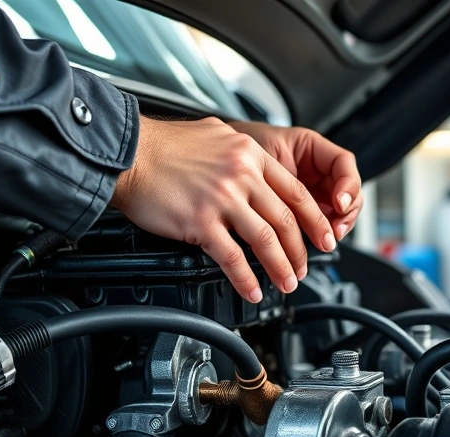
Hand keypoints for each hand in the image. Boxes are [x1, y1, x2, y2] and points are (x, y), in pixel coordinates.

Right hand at [111, 116, 336, 302]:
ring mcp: (222, 199)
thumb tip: (255, 165)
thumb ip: (240, 153)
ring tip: (287, 284)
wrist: (126, 152)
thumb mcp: (215, 134)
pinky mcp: (200, 221)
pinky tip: (253, 290)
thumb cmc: (163, 145)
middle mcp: (242, 175)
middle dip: (301, 251)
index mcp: (250, 155)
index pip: (296, 192)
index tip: (323, 237)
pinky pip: (232, 257)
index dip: (315, 220)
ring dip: (281, 268)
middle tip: (305, 268)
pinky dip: (246, 279)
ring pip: (266, 241)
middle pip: (286, 220)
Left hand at [228, 121, 362, 240]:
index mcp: (309, 148)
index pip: (344, 163)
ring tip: (324, 240)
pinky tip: (311, 243)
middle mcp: (314, 171)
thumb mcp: (259, 156)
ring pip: (337, 212)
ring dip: (335, 227)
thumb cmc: (233, 151)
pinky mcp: (298, 212)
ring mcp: (309, 192)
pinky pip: (317, 224)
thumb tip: (294, 204)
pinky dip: (318, 235)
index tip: (339, 202)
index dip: (347, 184)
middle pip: (347, 191)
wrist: (213, 163)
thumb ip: (279, 176)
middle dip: (346, 213)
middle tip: (334, 229)